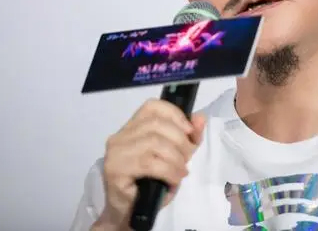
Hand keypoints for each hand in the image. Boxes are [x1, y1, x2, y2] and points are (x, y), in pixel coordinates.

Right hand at [94, 99, 206, 229]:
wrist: (131, 213)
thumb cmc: (152, 183)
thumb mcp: (175, 156)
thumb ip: (188, 137)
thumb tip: (199, 118)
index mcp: (132, 127)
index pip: (153, 107)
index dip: (175, 115)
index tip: (190, 131)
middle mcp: (120, 136)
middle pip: (156, 125)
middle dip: (180, 140)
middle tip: (187, 158)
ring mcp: (115, 153)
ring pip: (154, 144)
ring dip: (176, 158)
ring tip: (181, 171)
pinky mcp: (115, 171)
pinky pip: (150, 164)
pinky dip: (169, 171)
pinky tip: (174, 179)